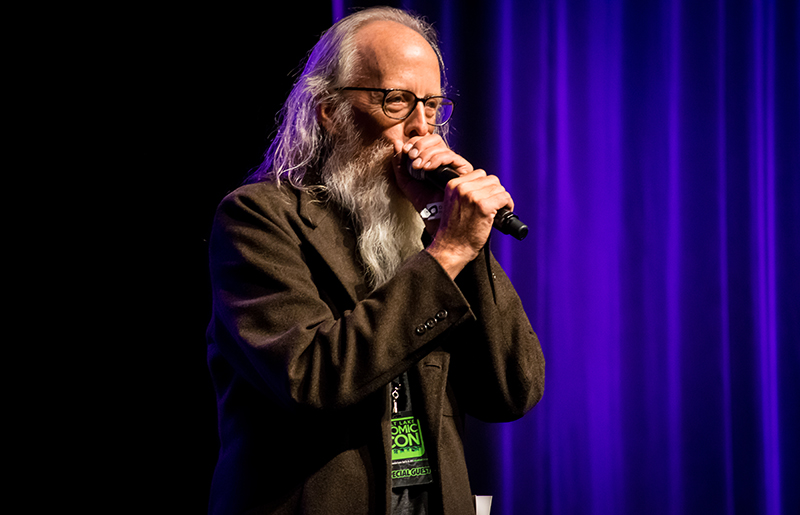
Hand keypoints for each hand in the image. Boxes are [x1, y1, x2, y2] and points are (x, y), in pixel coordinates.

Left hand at [391, 134, 471, 212]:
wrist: (432, 214)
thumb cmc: (421, 199)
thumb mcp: (405, 179)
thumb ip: (399, 162)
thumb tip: (397, 142)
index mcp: (431, 157)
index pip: (426, 140)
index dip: (415, 141)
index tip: (405, 150)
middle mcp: (444, 158)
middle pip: (435, 139)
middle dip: (420, 145)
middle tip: (412, 157)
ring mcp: (454, 163)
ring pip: (442, 147)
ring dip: (426, 154)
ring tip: (418, 167)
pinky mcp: (463, 168)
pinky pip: (451, 156)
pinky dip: (437, 159)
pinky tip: (428, 169)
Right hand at [391, 135, 513, 278]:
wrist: (451, 248)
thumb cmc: (454, 231)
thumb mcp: (454, 203)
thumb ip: (466, 192)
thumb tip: (486, 186)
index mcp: (453, 185)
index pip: (479, 174)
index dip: (486, 186)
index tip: (487, 196)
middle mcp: (462, 188)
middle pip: (491, 179)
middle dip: (495, 191)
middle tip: (495, 204)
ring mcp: (473, 197)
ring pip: (499, 188)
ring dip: (502, 199)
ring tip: (498, 209)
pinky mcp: (484, 207)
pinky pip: (504, 198)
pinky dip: (508, 205)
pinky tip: (502, 213)